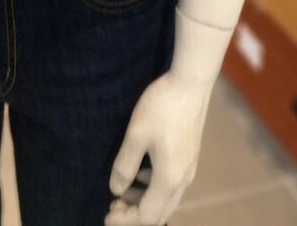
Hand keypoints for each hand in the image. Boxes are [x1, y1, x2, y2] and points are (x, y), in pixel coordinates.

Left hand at [105, 70, 211, 224]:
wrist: (190, 84)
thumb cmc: (161, 107)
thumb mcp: (136, 135)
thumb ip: (125, 165)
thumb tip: (115, 190)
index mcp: (169, 179)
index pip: (147, 215)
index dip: (126, 221)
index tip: (106, 217)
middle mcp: (183, 180)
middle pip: (160, 213)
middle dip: (135, 215)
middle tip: (113, 207)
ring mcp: (189, 168)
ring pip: (166, 200)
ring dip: (144, 201)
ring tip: (122, 191)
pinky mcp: (189, 157)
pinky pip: (171, 185)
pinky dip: (154, 189)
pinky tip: (140, 173)